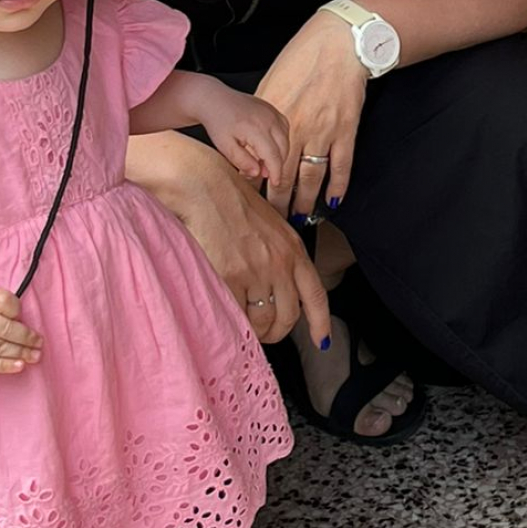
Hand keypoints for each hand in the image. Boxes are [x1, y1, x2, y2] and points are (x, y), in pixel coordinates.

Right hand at [0, 288, 40, 375]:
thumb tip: (19, 317)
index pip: (3, 303)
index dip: (17, 310)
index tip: (24, 316)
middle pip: (5, 330)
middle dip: (27, 338)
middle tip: (39, 343)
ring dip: (21, 353)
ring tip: (35, 356)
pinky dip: (5, 366)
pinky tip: (19, 366)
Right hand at [125, 130, 329, 347]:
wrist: (204, 186)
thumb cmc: (231, 201)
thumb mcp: (269, 225)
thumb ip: (278, 254)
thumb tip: (276, 286)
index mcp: (293, 249)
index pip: (315, 295)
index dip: (320, 323)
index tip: (322, 341)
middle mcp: (280, 263)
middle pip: (289, 316)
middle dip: (278, 332)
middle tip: (265, 335)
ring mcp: (256, 271)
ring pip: (263, 320)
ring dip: (255, 331)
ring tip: (244, 328)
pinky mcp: (230, 277)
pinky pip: (236, 314)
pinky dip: (233, 322)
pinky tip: (226, 317)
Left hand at [197, 81, 288, 189]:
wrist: (214, 100)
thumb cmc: (218, 121)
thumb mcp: (225, 146)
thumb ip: (242, 161)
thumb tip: (257, 173)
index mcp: (256, 128)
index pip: (274, 156)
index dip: (276, 172)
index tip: (275, 182)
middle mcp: (268, 119)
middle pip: (283, 148)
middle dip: (277, 164)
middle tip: (264, 173)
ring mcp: (272, 112)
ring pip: (286, 139)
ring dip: (279, 153)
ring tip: (262, 161)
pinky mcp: (272, 109)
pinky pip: (284, 129)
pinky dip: (280, 141)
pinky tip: (268, 146)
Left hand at [255, 10, 368, 219]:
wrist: (337, 45)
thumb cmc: (303, 59)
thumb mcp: (272, 83)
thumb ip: (264, 113)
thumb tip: (257, 137)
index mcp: (275, 120)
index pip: (262, 162)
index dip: (257, 184)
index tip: (253, 199)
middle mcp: (297, 131)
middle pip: (284, 176)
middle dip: (279, 202)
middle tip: (275, 220)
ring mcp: (323, 133)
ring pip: (312, 177)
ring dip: (306, 201)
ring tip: (301, 217)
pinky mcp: (346, 131)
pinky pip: (341, 166)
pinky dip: (338, 186)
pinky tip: (333, 200)